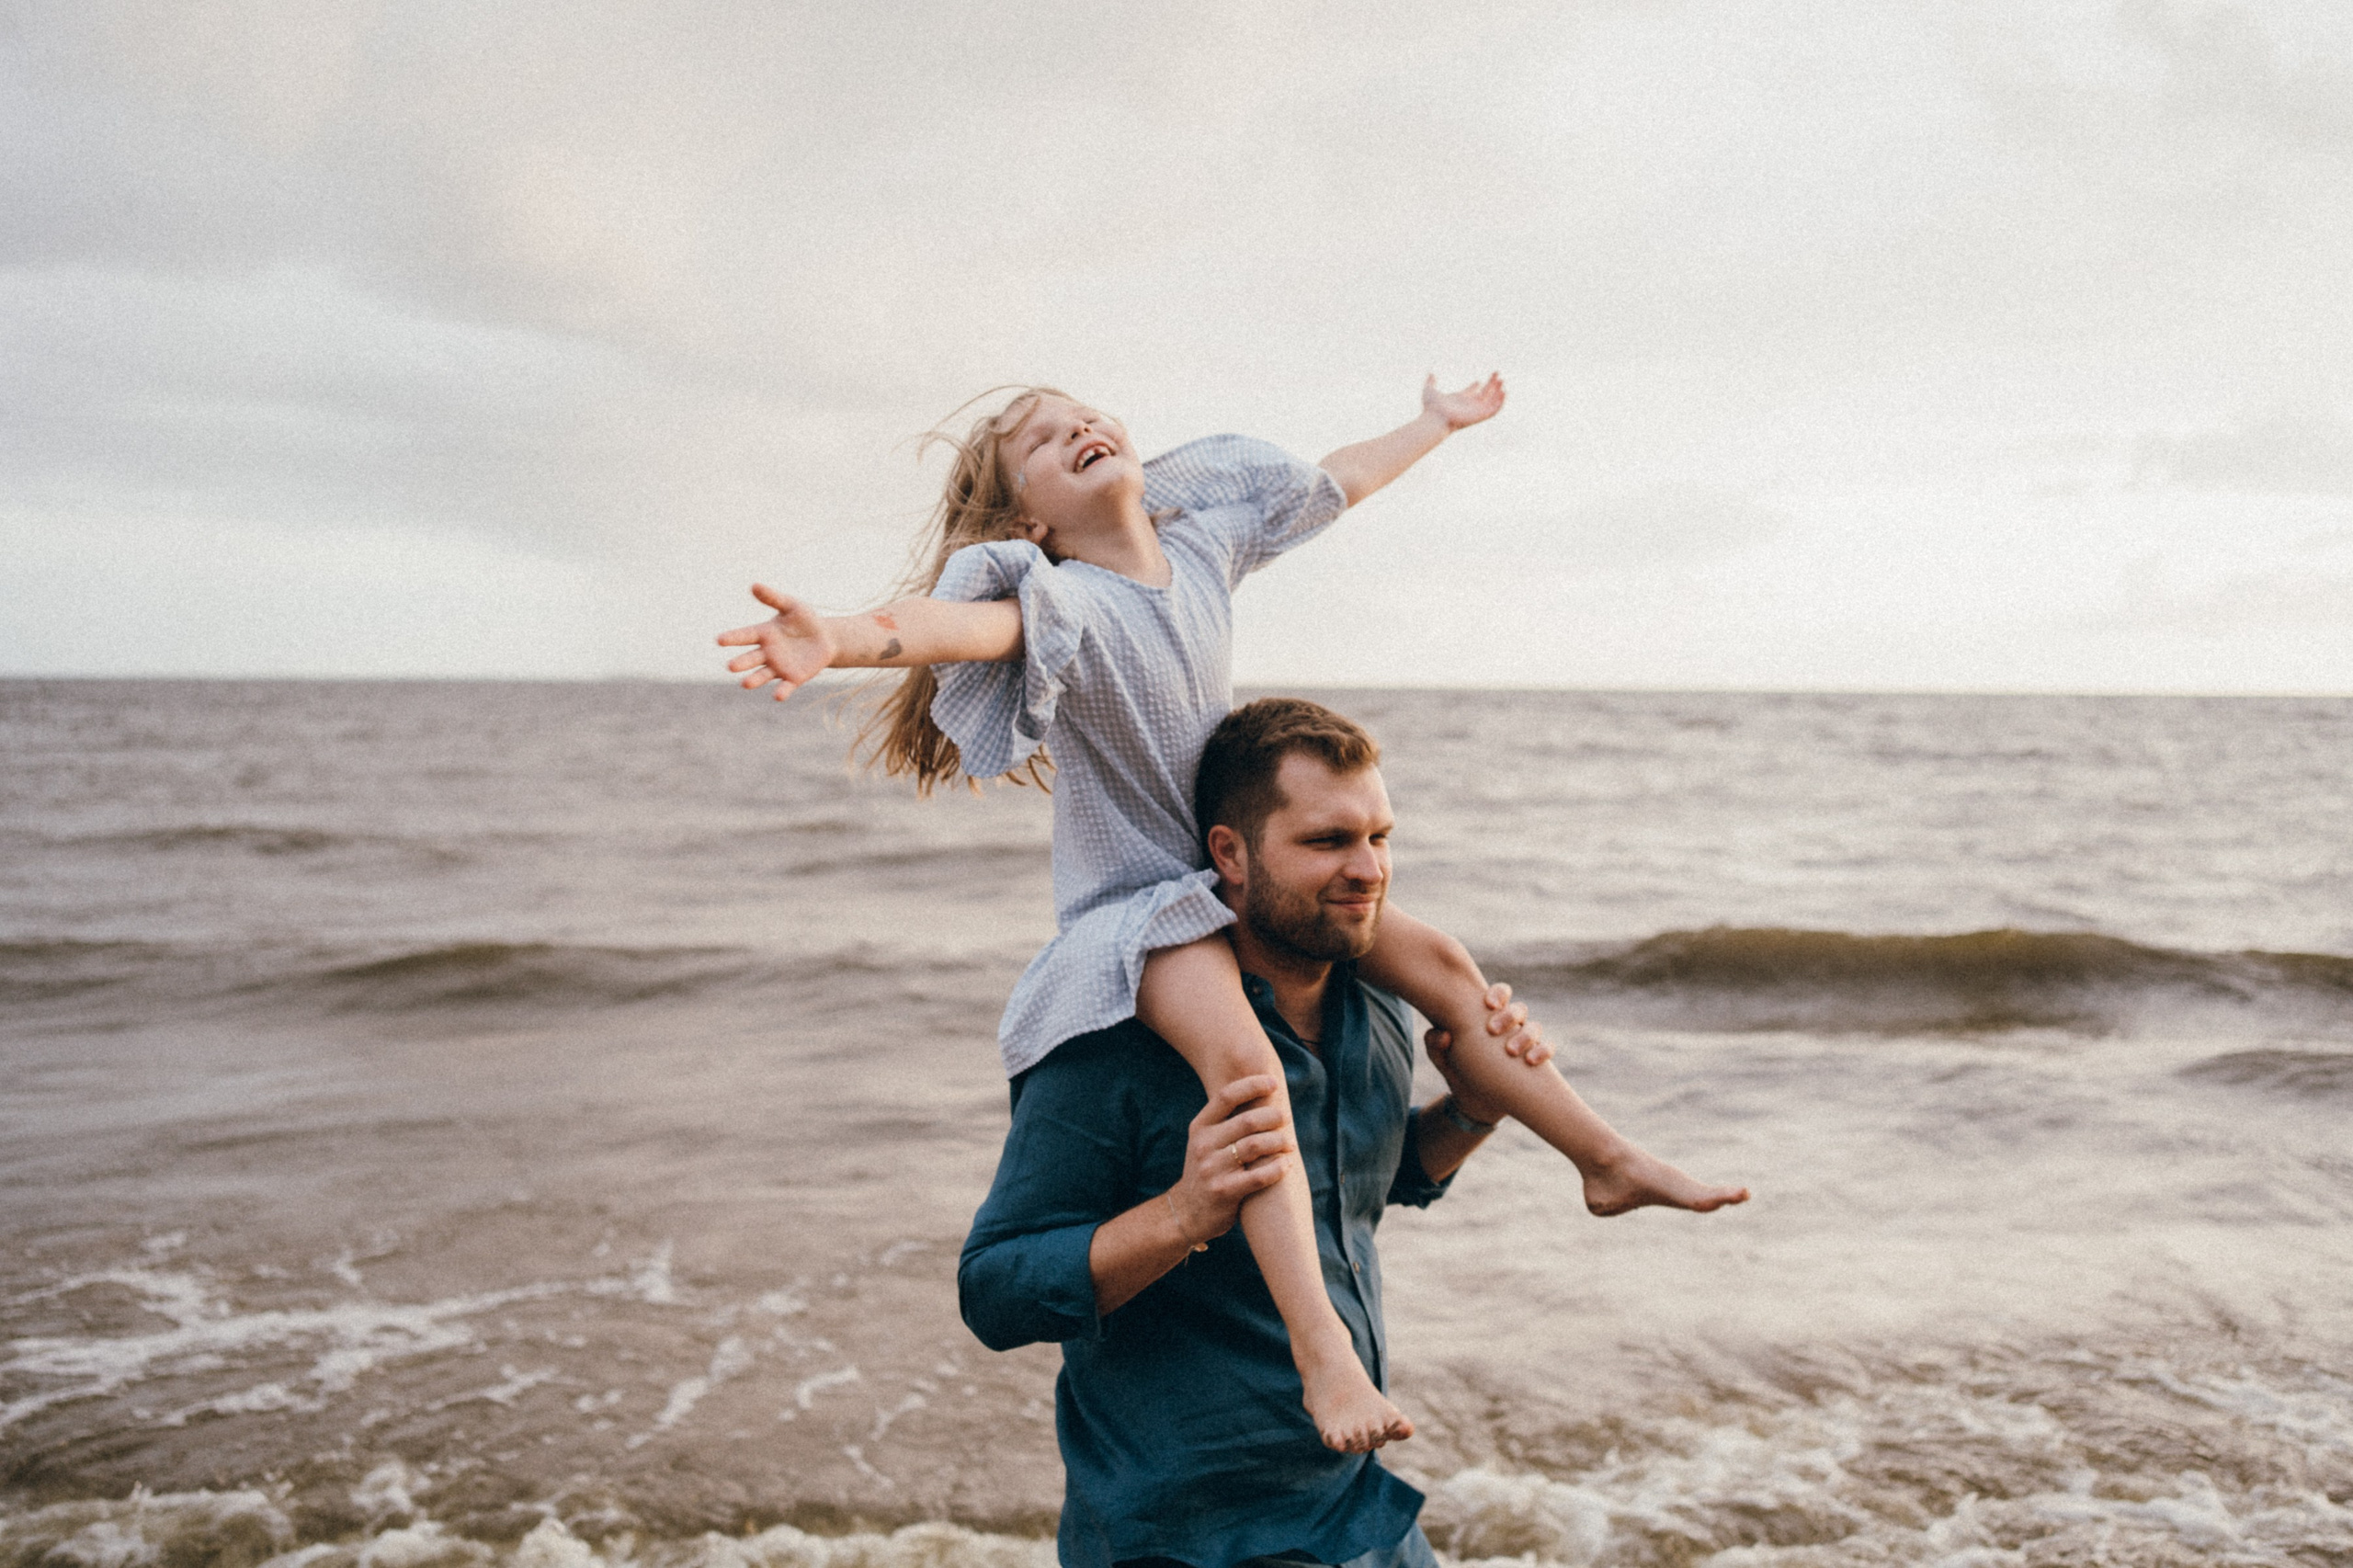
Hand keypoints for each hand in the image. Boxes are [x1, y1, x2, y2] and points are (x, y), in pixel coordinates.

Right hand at [717, 584, 836, 701]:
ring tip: (745, 684)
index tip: (719, 640)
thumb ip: (773, 598)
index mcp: (764, 634)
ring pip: (763, 675)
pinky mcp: (793, 678)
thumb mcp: (792, 606)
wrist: (826, 638)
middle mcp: (767, 653)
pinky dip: (781, 691)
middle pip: (751, 658)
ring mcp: (779, 667)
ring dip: (754, 680)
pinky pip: (786, 686)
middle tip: (731, 666)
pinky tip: (778, 696)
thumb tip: (754, 585)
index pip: (745, 636)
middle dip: (741, 663)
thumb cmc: (805, 620)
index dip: (732, 638)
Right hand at [1165, 1075, 1292, 1248]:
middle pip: (1247, 1121)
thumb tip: (1264, 1094)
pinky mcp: (1224, 1192)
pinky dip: (1278, 1168)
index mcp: (1200, 1127)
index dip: (1252, 1086)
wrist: (1187, 1212)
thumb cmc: (1208, 1170)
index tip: (1273, 1083)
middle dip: (1273, 1117)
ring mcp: (1212, 1169)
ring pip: (1256, 1146)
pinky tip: (1287, 1165)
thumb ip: (1227, 1122)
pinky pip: (1259, 1176)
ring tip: (1290, 1144)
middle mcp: (1203, 1145)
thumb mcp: (1206, 1142)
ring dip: (1280, 1142)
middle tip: (1286, 1118)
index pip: (1226, 1096)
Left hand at [1422, 372, 1504, 431]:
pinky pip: (1494, 410)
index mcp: (1460, 399)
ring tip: (1502, 380)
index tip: (1480, 380)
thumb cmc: (1431, 408)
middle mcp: (1469, 405)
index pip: (1471, 393)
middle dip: (1492, 384)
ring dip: (1498, 391)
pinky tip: (1503, 391)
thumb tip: (1431, 373)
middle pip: (1484, 394)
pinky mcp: (1480, 416)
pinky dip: (1500, 402)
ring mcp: (1475, 411)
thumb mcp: (1430, 390)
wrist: (1435, 419)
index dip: (1476, 386)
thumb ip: (1431, 381)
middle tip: (1497, 373)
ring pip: (1491, 401)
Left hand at [1424, 982, 1548, 1125]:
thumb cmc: (1458, 1072)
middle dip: (1509, 1015)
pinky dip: (1543, 1051)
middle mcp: (1510, 1027)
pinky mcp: (1535, 1061)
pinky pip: (1547, 1049)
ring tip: (1511, 1051)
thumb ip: (1435, 1044)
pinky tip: (1531, 1061)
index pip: (1500, 994)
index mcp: (1488, 1017)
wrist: (1474, 1105)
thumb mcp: (1441, 1060)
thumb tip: (1443, 1035)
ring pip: (1535, 1027)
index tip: (1488, 1004)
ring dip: (1526, 1035)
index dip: (1498, 993)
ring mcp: (1524, 1043)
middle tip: (1492, 1030)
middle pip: (1519, 1009)